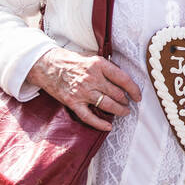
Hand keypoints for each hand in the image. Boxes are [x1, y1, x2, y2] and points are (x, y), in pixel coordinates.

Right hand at [26, 47, 141, 130]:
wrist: (46, 65)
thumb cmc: (71, 61)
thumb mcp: (91, 57)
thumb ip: (106, 68)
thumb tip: (123, 78)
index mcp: (99, 65)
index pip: (123, 79)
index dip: (134, 89)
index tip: (138, 96)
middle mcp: (92, 78)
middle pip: (117, 94)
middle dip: (126, 101)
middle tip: (128, 104)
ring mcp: (82, 92)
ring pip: (107, 105)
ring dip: (119, 111)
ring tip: (124, 112)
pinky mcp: (73, 102)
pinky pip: (89, 117)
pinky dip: (100, 124)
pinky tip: (108, 126)